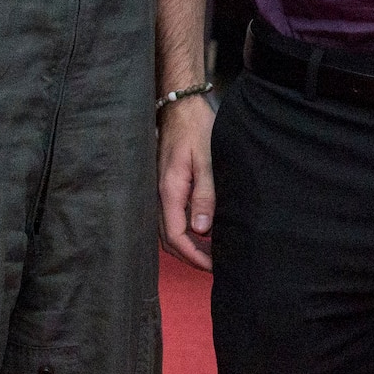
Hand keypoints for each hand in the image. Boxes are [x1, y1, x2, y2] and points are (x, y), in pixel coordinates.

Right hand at [158, 94, 216, 270]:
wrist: (180, 108)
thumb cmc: (195, 129)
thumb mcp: (207, 160)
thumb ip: (205, 195)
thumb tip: (202, 230)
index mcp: (169, 191)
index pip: (176, 237)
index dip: (194, 256)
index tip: (213, 266)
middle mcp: (159, 195)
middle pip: (169, 239)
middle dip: (190, 256)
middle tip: (214, 265)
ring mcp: (159, 191)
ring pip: (168, 230)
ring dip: (187, 245)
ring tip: (210, 252)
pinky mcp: (164, 186)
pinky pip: (169, 217)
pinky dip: (183, 231)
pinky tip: (200, 230)